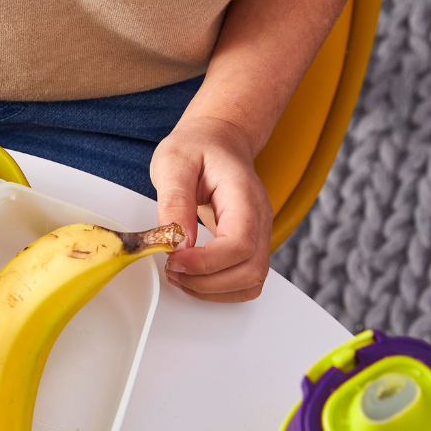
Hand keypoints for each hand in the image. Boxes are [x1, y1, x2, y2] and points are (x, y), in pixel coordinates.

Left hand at [149, 116, 272, 301]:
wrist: (217, 140)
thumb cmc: (197, 147)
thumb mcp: (173, 163)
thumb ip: (174, 202)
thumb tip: (176, 243)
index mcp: (243, 195)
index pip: (240, 243)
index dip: (206, 262)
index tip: (173, 260)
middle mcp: (259, 218)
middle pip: (250, 270)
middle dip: (206, 282)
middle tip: (171, 269)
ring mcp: (259, 234)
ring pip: (251, 282)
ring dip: (212, 290)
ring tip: (179, 275)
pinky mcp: (250, 245)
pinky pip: (245, 280)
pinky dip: (219, 289)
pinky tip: (194, 277)